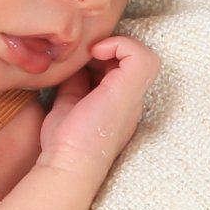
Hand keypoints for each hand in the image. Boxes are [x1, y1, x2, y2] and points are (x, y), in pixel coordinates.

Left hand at [36, 35, 160, 174]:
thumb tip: (73, 66)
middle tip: (84, 54)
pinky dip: (120, 45)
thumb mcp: (69, 104)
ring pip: (144, 56)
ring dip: (115, 47)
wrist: (68, 163)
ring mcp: (133, 96)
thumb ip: (75, 85)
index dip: (103, 56)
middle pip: (131, 61)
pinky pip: (140, 55)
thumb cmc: (65, 143)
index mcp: (118, 104)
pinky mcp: (129, 91)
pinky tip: (96, 53)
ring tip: (90, 54)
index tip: (81, 59)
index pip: (121, 68)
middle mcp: (131, 100)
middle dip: (107, 50)